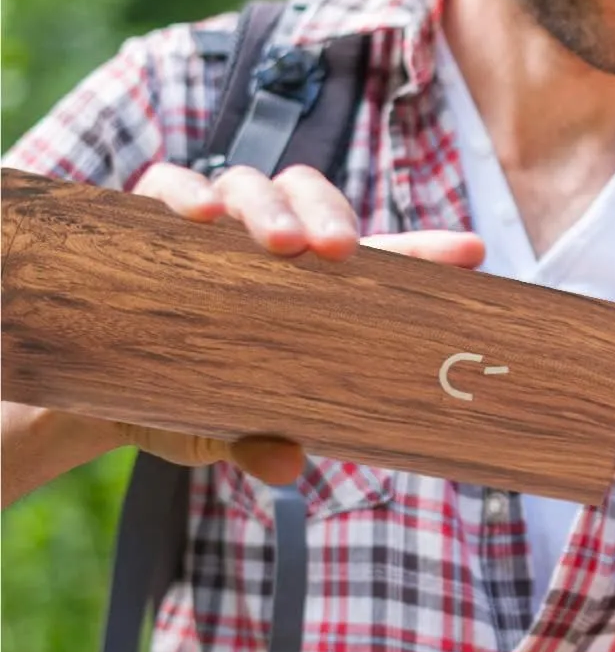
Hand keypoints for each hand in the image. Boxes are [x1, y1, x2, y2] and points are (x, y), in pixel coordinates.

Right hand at [109, 161, 486, 482]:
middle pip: (313, 199)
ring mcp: (212, 225)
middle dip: (331, 217)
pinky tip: (201, 216)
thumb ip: (257, 439)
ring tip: (277, 243)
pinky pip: (169, 186)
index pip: (377, 259)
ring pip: (253, 186)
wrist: (104, 393)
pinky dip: (186, 194)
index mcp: (307, 289)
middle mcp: (265, 245)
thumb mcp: (226, 427)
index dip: (425, 252)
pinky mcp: (150, 216)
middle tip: (338, 251)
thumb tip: (285, 466)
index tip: (472, 252)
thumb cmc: (190, 400)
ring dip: (269, 208)